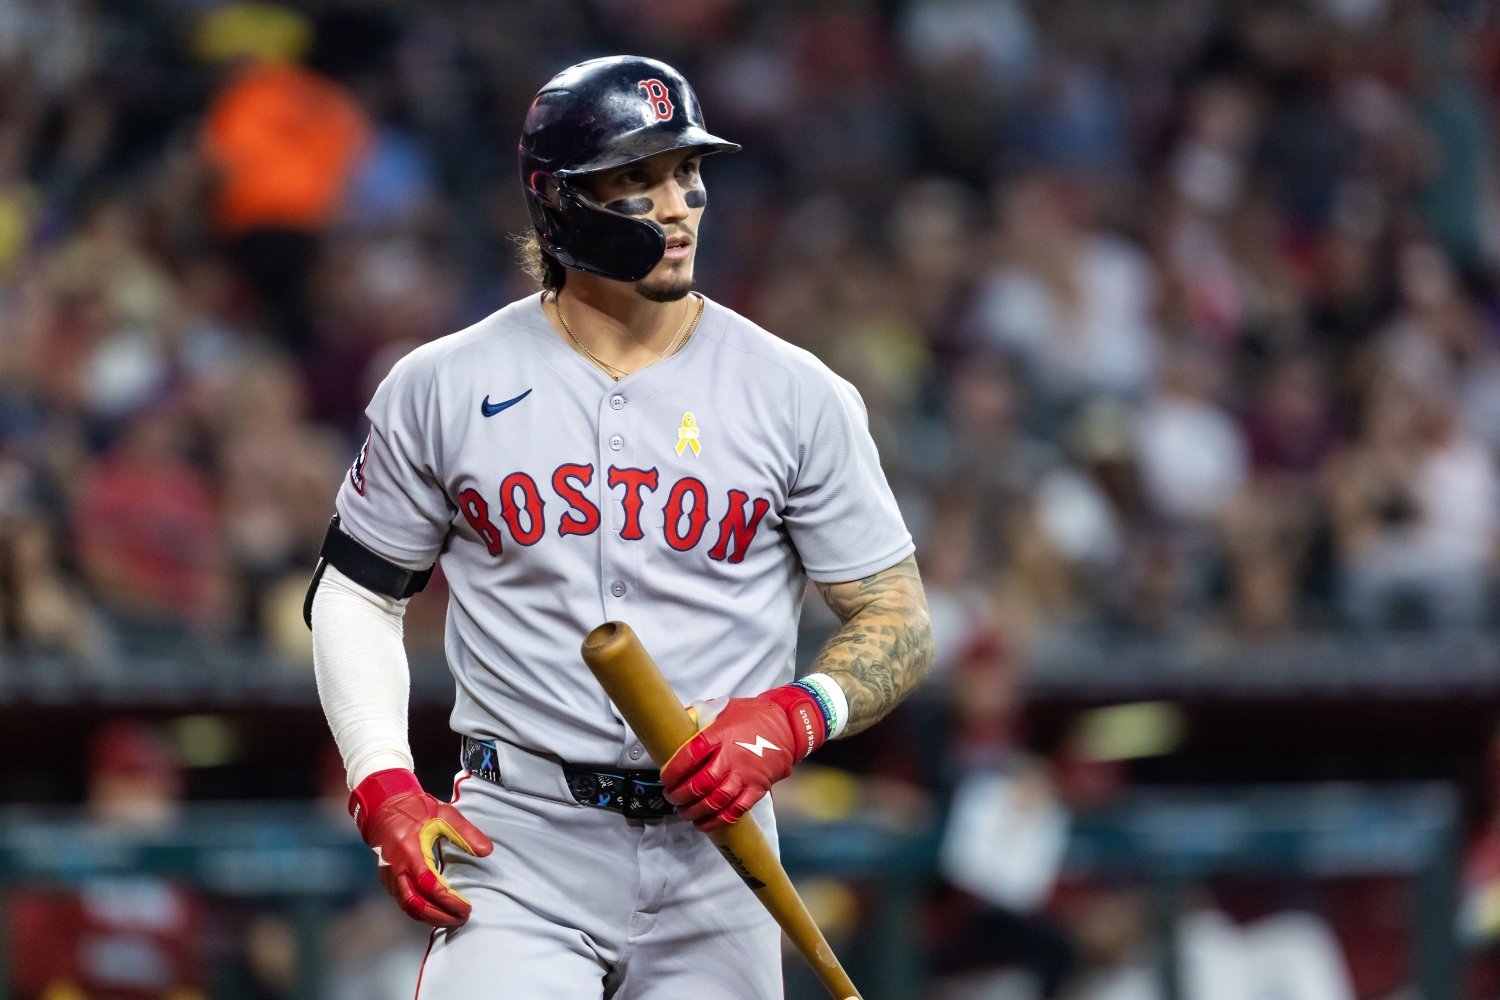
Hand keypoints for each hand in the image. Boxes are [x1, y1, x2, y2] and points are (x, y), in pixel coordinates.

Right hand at [349, 769, 493, 926]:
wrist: (383, 807)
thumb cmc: (415, 809)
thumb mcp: (444, 814)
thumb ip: (466, 833)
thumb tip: (486, 851)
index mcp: (410, 851)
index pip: (429, 886)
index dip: (448, 901)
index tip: (466, 907)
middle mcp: (396, 868)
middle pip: (415, 905)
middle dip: (439, 917)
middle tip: (461, 918)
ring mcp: (389, 876)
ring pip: (407, 907)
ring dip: (430, 918)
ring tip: (452, 919)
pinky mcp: (387, 880)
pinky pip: (403, 902)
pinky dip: (420, 911)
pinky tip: (436, 911)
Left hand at [662, 686, 825, 831]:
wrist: (788, 724)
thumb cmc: (753, 716)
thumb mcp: (723, 708)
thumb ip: (699, 716)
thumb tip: (675, 720)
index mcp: (720, 735)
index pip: (691, 755)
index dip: (674, 769)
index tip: (666, 777)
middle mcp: (733, 757)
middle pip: (701, 782)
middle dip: (681, 794)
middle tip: (671, 797)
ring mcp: (746, 774)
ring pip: (717, 800)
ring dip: (696, 810)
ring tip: (684, 812)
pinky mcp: (757, 788)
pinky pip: (736, 810)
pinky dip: (718, 820)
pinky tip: (705, 822)